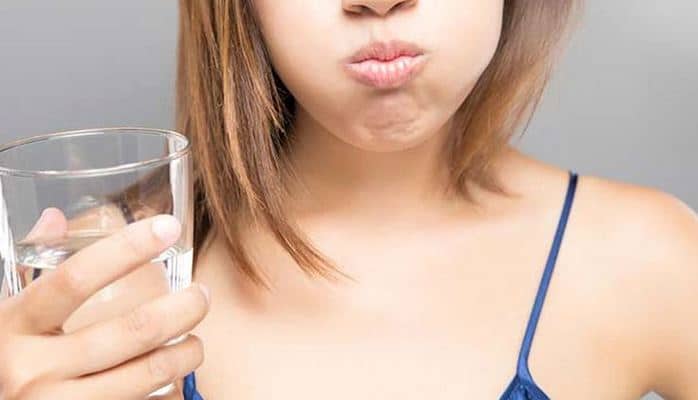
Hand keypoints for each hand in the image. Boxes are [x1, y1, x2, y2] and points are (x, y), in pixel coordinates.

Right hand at [0, 209, 209, 398]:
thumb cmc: (1, 360)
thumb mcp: (4, 317)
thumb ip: (31, 270)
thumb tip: (56, 218)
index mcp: (12, 327)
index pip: (76, 279)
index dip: (127, 249)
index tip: (167, 228)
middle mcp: (33, 370)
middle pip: (134, 330)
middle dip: (184, 307)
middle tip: (201, 295)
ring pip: (150, 372)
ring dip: (187, 352)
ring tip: (195, 340)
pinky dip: (169, 389)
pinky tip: (174, 374)